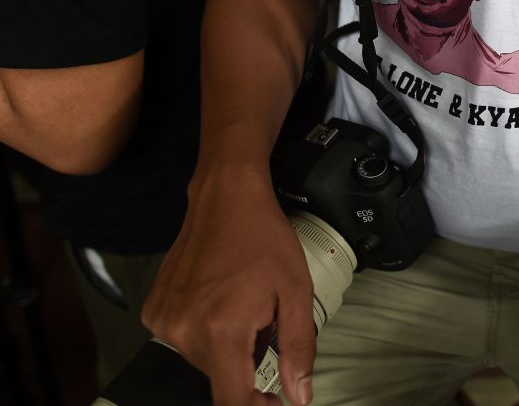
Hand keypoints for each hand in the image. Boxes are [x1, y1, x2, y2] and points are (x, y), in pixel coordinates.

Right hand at [143, 170, 315, 405]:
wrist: (226, 198)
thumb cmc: (264, 239)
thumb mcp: (296, 292)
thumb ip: (298, 348)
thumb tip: (299, 396)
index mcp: (221, 330)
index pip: (231, 400)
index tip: (272, 401)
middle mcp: (184, 330)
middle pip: (220, 377)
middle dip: (247, 360)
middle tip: (266, 322)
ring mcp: (163, 320)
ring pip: (203, 359)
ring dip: (228, 344)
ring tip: (243, 303)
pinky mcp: (153, 310)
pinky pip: (185, 338)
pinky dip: (207, 330)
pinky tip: (221, 299)